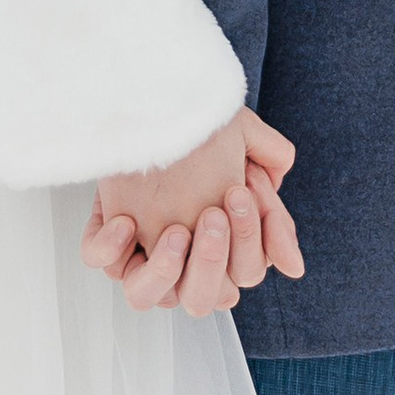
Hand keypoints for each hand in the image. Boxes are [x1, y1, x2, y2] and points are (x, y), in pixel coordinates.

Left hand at [82, 109, 302, 316]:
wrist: (156, 93)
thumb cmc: (203, 126)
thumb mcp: (246, 149)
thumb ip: (272, 209)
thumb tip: (293, 267)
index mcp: (220, 252)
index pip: (244, 273)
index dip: (247, 241)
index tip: (239, 191)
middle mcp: (181, 262)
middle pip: (202, 301)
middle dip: (210, 261)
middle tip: (212, 214)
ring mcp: (141, 251)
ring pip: (144, 298)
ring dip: (163, 272)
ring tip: (174, 232)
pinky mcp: (106, 232)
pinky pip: (102, 262)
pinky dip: (111, 250)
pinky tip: (125, 221)